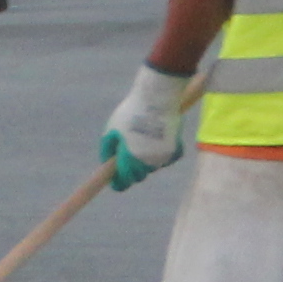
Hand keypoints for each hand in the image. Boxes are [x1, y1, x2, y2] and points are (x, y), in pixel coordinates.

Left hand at [101, 65, 190, 190]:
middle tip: (129, 157)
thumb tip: (107, 162)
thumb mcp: (112, 129)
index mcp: (129, 159)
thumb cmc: (131, 112)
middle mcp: (147, 163)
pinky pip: (167, 158)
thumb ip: (108, 148)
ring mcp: (163, 158)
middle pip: (139, 176)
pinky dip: (162, 153)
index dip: (118, 182)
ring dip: (147, 161)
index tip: (116, 181)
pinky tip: (158, 140)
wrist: (157, 98)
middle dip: (132, 171)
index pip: (124, 182)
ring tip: (143, 142)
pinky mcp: (175, 151)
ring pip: (153, 167)